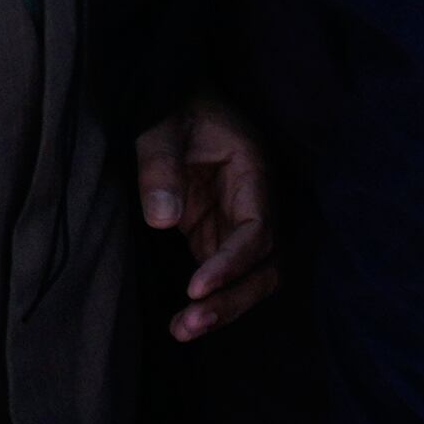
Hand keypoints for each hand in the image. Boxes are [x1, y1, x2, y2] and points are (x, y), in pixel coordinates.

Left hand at [134, 95, 275, 340]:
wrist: (164, 93)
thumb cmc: (167, 101)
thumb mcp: (158, 125)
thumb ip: (159, 167)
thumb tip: (162, 220)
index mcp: (253, 171)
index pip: (257, 230)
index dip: (232, 262)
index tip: (196, 287)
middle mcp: (253, 201)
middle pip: (265, 264)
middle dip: (233, 298)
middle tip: (190, 322)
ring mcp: (233, 219)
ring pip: (247, 277)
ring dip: (223, 307)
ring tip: (182, 331)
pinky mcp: (211, 231)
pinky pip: (220, 274)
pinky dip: (206, 300)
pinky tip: (181, 322)